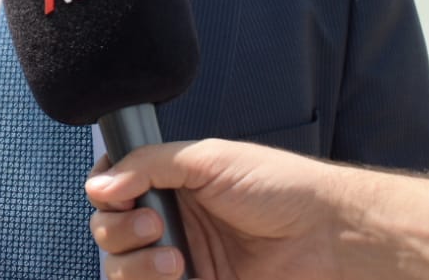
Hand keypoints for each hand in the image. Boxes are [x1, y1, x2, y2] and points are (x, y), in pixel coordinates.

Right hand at [85, 139, 350, 279]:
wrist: (327, 235)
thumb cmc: (280, 187)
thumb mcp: (209, 160)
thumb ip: (149, 165)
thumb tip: (100, 186)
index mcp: (171, 185)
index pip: (114, 192)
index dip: (105, 194)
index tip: (113, 194)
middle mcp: (171, 224)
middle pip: (108, 235)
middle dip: (117, 232)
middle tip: (153, 225)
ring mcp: (181, 263)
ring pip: (121, 273)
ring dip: (133, 267)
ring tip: (174, 262)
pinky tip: (178, 276)